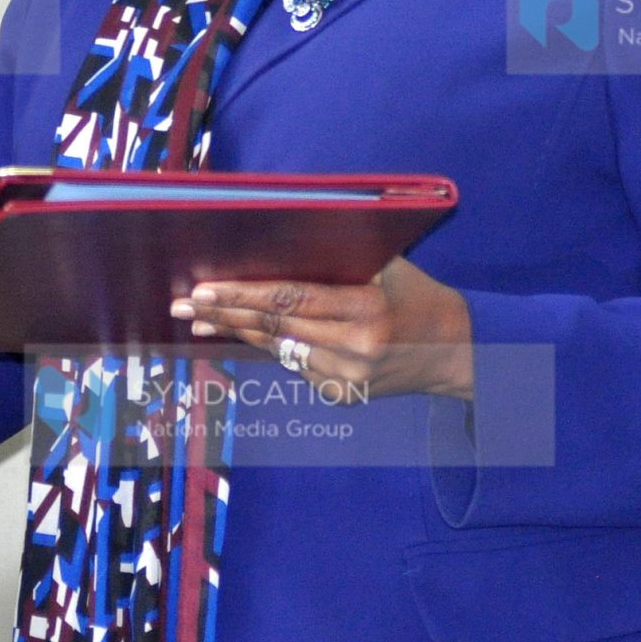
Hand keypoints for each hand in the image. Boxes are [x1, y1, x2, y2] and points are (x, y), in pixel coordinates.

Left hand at [174, 256, 474, 399]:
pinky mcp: (342, 395)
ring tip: (199, 320)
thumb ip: (340, 258)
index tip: (204, 291)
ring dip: (238, 333)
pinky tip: (245, 334)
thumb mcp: (389, 266)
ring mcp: (347, 378)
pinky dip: (273, 347)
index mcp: (366, 309)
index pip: (291, 301)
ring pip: (279, 350)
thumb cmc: (418, 296)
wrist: (457, 351)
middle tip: (183, 306)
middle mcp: (354, 349)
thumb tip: (276, 246)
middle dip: (225, 315)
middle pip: (275, 329)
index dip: (244, 296)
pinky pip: (297, 365)